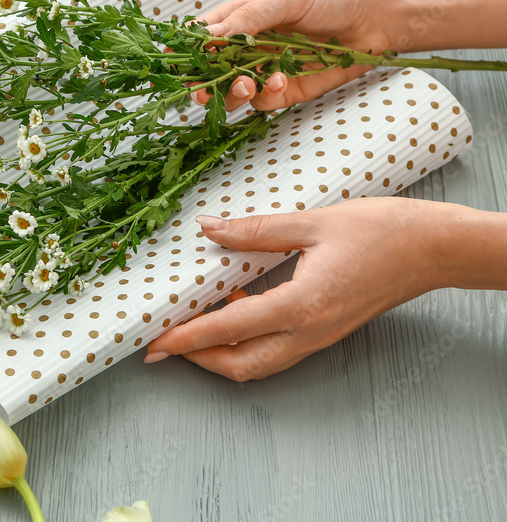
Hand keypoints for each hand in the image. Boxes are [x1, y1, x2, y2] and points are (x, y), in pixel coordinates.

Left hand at [144, 198, 463, 380]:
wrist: (433, 249)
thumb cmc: (382, 232)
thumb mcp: (312, 223)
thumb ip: (255, 230)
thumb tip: (209, 228)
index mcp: (301, 305)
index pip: (228, 330)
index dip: (186, 338)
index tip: (155, 344)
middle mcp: (308, 332)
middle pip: (239, 365)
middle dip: (196, 359)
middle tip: (163, 343)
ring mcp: (318, 337)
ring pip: (257, 363)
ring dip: (219, 353)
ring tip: (190, 327)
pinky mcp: (325, 332)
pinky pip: (276, 349)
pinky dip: (246, 341)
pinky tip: (235, 307)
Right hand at [193, 0, 393, 111]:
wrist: (376, 18)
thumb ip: (247, 19)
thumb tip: (209, 35)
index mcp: (239, 19)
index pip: (201, 36)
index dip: (185, 49)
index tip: (174, 60)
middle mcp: (245, 48)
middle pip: (209, 72)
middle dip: (201, 83)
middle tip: (200, 91)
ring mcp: (263, 71)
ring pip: (231, 92)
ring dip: (232, 93)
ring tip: (247, 84)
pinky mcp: (284, 90)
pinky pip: (262, 101)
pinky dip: (266, 95)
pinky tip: (281, 79)